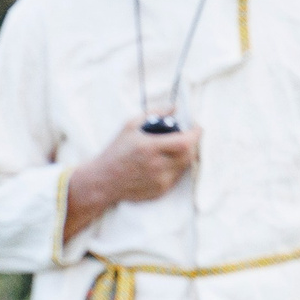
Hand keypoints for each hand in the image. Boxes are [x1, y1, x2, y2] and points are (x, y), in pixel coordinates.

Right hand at [64, 122, 200, 241]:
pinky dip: (175, 167)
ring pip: (185, 166)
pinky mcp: (160, 191)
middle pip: (190, 154)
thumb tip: (174, 108)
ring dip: (184, 156)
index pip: (185, 141)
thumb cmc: (115, 152)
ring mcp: (159, 181)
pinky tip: (163, 163)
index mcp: (149, 148)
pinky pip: (177, 177)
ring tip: (172, 149)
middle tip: (186, 137)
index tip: (196, 127)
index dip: (196, 133)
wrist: (102, 181)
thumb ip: (154, 113)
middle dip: (192, 144)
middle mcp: (157, 166)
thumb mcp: (129, 126)